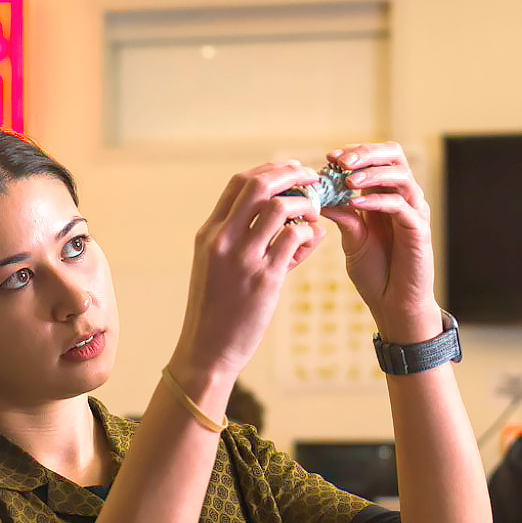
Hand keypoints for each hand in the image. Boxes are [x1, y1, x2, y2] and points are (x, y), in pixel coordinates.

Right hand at [172, 160, 326, 383]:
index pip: (239, 183)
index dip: (270, 170)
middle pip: (259, 185)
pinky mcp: (264, 279)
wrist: (207, 352)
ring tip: (314, 216)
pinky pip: (294, 238)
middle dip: (291, 174)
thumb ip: (252, 243)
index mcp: (209, 233)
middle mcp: (222, 240)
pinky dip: (308, 233)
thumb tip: (299, 226)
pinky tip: (312, 240)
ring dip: (305, 205)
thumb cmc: (217, 312)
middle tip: (312, 178)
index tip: (291, 172)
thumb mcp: (221, 269)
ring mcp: (242, 258)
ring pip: (280, 207)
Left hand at [322, 142, 439, 341]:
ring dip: (371, 174)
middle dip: (365, 153)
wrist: (394, 305)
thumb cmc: (376, 274)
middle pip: (394, 156)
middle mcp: (404, 199)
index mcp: (386, 197)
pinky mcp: (419, 229)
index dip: (355, 153)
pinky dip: (378, 200)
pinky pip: (401, 206)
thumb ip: (343, 216)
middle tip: (340, 160)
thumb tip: (320, 194)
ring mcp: (414, 212)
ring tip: (346, 180)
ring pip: (400, 176)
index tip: (329, 158)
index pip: (377, 159)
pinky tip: (357, 203)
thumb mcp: (353, 241)